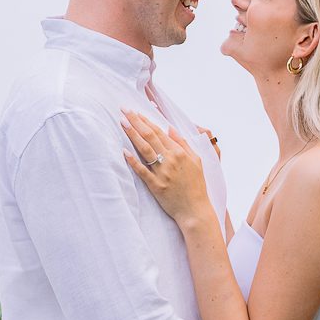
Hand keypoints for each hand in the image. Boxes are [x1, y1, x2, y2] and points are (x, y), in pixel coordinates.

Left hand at [121, 109, 210, 227]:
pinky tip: (124, 151)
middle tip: (124, 110)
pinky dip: (133, 161)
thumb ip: (183, 143)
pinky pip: (142, 171)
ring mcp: (163, 173)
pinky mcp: (156, 185)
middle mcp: (170, 160)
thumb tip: (170, 128)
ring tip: (122, 123)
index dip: (146, 120)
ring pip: (145, 149)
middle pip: (150, 136)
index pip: (159, 132)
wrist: (195, 209)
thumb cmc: (196, 185)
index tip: (135, 111)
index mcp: (180, 152)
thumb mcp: (196, 161)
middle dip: (136, 122)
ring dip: (132, 135)